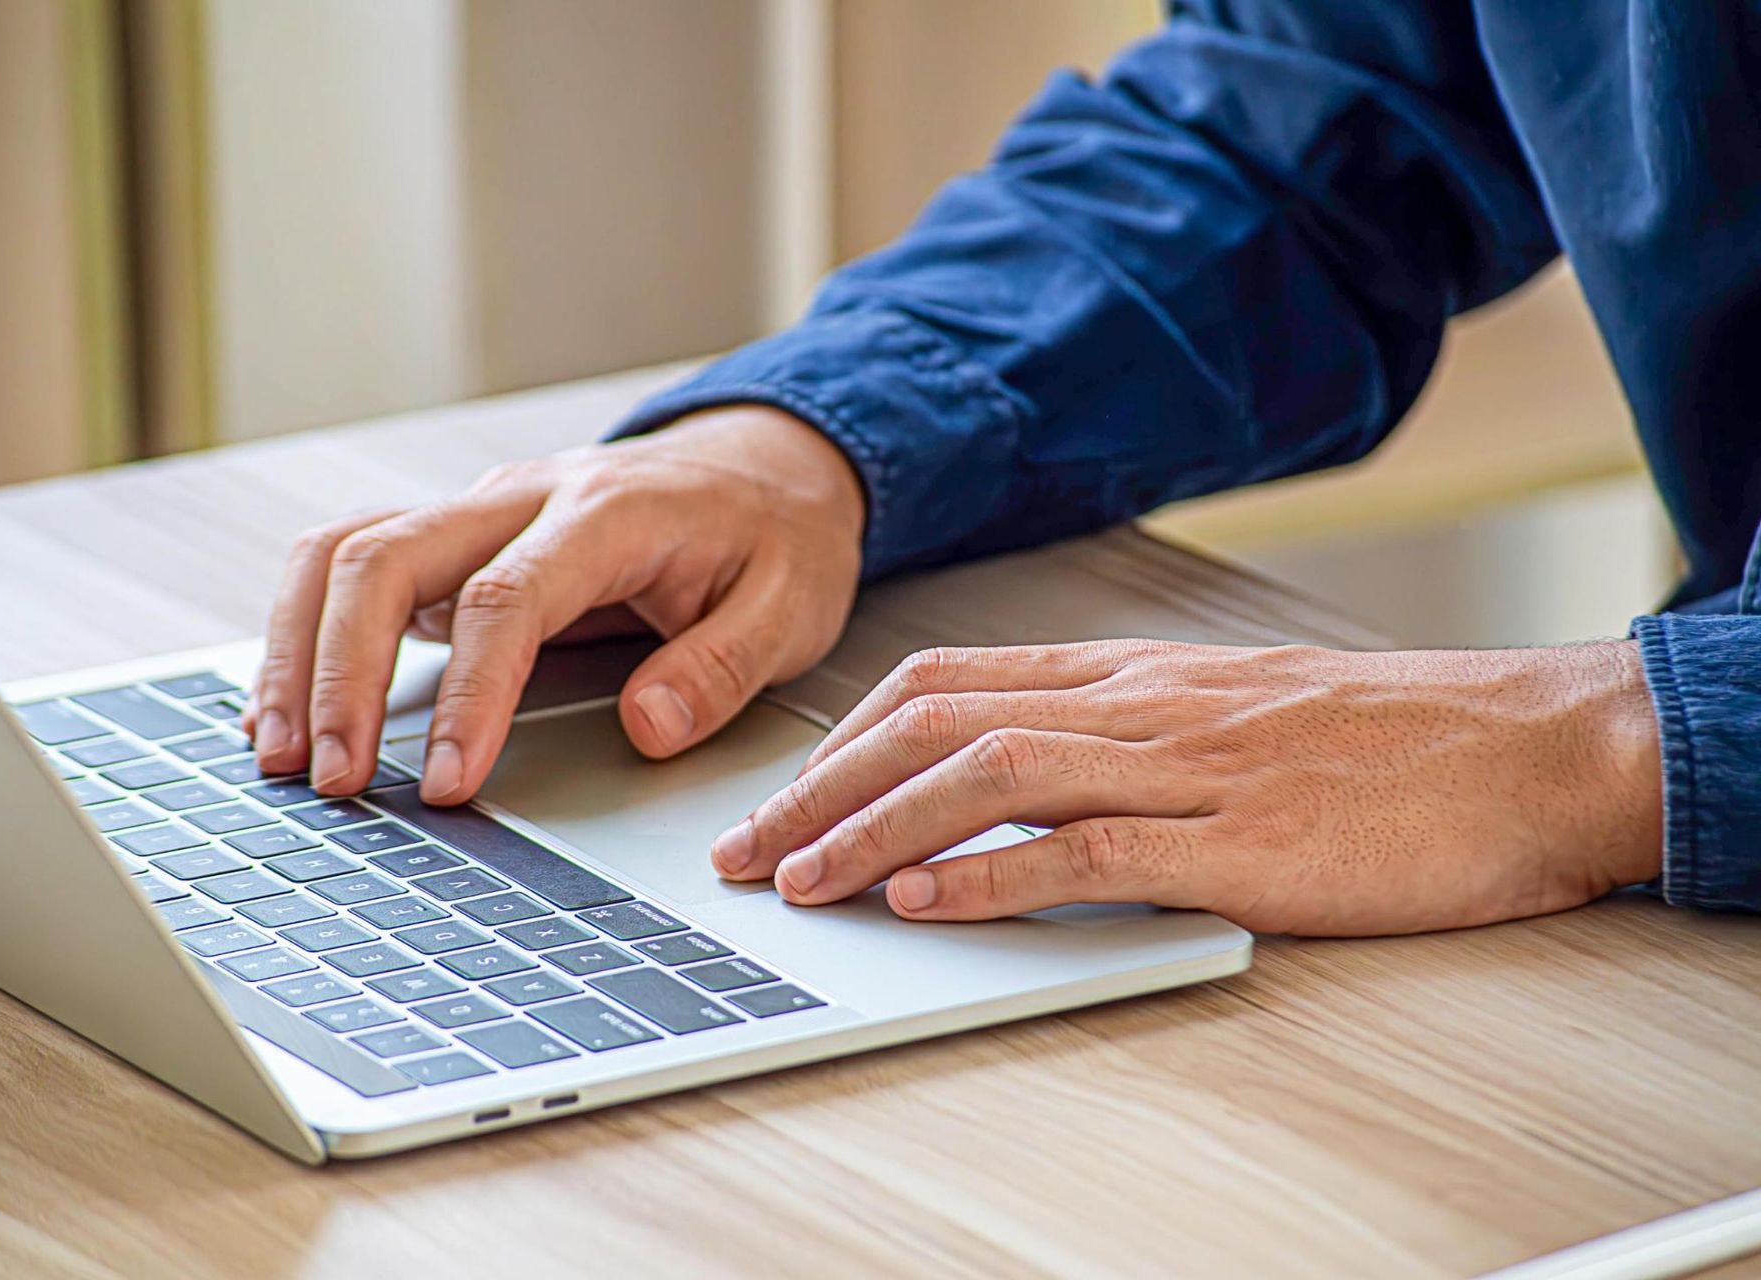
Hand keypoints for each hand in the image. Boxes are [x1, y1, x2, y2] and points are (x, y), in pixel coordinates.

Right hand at [245, 406, 864, 803]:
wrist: (766, 466)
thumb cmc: (775, 538)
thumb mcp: (791, 605)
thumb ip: (721, 666)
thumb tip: (646, 729)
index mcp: (607, 513)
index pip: (506, 599)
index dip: (468, 695)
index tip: (447, 781)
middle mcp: (522, 499)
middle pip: (387, 558)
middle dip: (342, 672)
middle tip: (334, 781)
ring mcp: (478, 512)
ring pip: (345, 552)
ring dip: (298, 651)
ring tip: (282, 756)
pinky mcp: (455, 538)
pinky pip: (351, 566)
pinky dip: (303, 632)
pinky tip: (285, 709)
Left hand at [710, 639, 1663, 935]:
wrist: (1526, 748)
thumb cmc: (1380, 740)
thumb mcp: (1227, 716)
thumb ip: (1123, 737)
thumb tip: (1016, 778)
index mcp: (1130, 677)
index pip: (943, 685)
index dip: (842, 740)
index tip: (779, 796)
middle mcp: (1137, 707)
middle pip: (934, 724)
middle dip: (820, 790)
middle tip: (743, 852)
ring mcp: (1184, 769)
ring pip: (988, 778)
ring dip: (875, 832)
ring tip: (799, 881)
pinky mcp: (1237, 843)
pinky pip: (1088, 851)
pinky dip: (992, 877)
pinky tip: (926, 904)